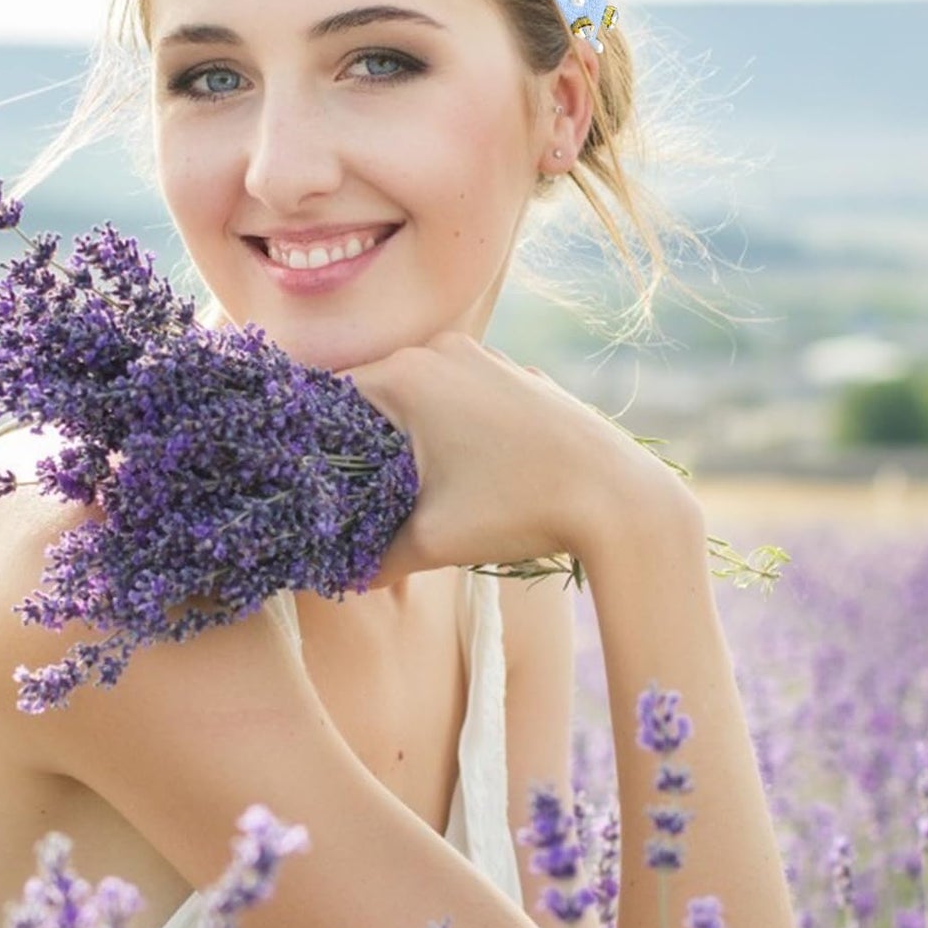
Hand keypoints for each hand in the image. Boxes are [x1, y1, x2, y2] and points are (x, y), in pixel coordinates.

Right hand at [339, 332, 689, 588]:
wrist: (619, 499)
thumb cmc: (519, 509)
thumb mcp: (430, 542)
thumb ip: (369, 558)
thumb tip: (330, 576)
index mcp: (406, 375)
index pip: (327, 398)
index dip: (310, 444)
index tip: (308, 483)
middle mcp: (441, 350)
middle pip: (371, 394)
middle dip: (357, 443)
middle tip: (350, 494)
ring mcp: (485, 358)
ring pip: (419, 395)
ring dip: (405, 436)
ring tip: (406, 488)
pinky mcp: (518, 376)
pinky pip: (461, 396)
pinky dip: (448, 429)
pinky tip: (462, 473)